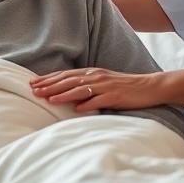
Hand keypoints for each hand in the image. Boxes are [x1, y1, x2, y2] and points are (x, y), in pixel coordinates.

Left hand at [29, 68, 162, 111]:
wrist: (150, 86)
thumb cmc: (125, 87)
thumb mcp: (103, 82)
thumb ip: (87, 85)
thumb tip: (68, 93)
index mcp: (92, 73)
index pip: (65, 75)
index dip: (48, 78)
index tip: (33, 83)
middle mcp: (96, 77)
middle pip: (69, 81)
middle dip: (50, 85)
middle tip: (33, 90)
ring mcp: (106, 86)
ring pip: (80, 89)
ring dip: (63, 94)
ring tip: (49, 99)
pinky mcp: (116, 96)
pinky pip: (99, 100)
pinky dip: (86, 104)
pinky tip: (76, 109)